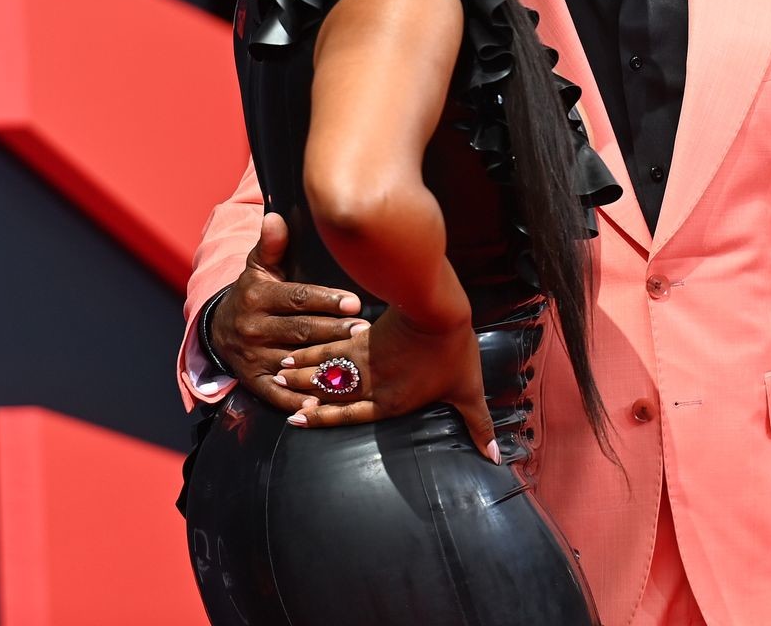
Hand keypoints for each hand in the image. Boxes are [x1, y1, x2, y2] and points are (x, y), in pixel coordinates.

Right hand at [208, 212, 366, 413]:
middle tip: (365, 331)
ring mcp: (254, 357)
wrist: (218, 330)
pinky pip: (278, 394)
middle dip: (334, 331)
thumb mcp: (257, 268)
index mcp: (258, 297)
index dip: (326, 300)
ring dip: (324, 364)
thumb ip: (270, 245)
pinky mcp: (254, 381)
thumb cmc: (253, 294)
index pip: (297, 298)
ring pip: (295, 361)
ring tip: (356, 364)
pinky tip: (321, 404)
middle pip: (300, 331)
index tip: (354, 301)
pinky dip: (298, 400)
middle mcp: (254, 328)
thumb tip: (275, 216)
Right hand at [275, 306, 499, 462]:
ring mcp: (364, 361)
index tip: (296, 418)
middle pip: (330, 393)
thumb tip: (494, 458)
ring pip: (325, 370)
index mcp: (391, 402)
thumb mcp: (468, 392)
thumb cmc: (455, 354)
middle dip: (302, 393)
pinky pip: (330, 349)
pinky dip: (311, 351)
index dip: (323, 418)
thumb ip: (478, 427)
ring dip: (300, 372)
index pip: (350, 415)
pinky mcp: (363, 338)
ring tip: (277, 371)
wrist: (438, 312)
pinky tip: (295, 350)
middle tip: (277, 393)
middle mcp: (371, 385)